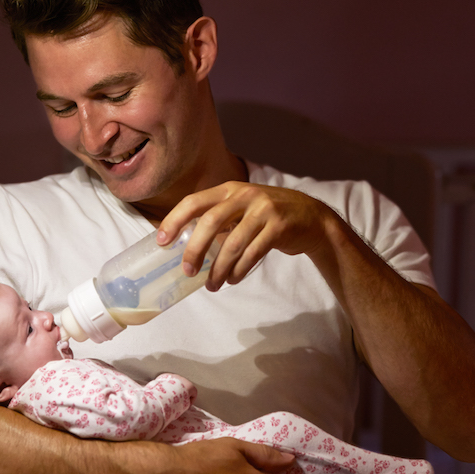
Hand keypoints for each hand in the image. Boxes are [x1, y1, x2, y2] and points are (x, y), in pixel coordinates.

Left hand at [157, 182, 336, 290]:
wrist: (313, 218)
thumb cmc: (270, 216)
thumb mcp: (244, 208)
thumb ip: (221, 219)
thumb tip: (189, 247)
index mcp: (230, 189)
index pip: (195, 202)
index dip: (174, 220)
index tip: (161, 241)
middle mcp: (246, 195)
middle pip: (211, 222)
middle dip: (195, 249)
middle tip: (187, 270)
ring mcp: (264, 210)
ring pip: (233, 243)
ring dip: (219, 268)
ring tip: (212, 284)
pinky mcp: (280, 227)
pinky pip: (253, 253)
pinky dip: (240, 270)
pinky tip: (233, 279)